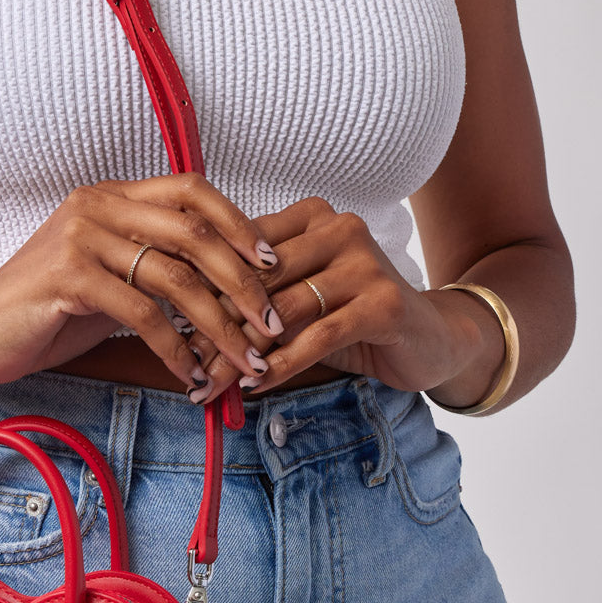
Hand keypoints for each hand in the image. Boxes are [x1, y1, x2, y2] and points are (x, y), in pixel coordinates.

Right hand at [0, 172, 284, 393]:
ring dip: (218, 324)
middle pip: (194, 232)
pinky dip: (175, 347)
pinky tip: (189, 373)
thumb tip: (227, 285)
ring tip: (244, 359)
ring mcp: (79, 237)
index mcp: (110, 197)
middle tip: (269, 323)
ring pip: (174, 276)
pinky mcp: (66, 276)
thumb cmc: (45, 312)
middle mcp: (96, 205)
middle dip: (243, 282)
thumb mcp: (108, 280)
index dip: (238, 224)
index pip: (192, 190)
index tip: (271, 264)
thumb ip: (155, 269)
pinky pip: (141, 312)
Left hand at [180, 197, 501, 400]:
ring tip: (213, 384)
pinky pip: (318, 336)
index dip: (203, 291)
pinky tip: (256, 387)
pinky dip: (282, 365)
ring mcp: (365, 262)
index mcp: (310, 215)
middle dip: (217, 326)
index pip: (242, 250)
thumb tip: (183, 323)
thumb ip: (255, 297)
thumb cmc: (353, 317)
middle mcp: (338, 228)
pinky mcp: (384, 301)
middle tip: (186, 364)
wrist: (431, 338)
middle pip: (258, 281)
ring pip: (282, 312)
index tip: (170, 328)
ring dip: (242, 354)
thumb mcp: (300, 298)